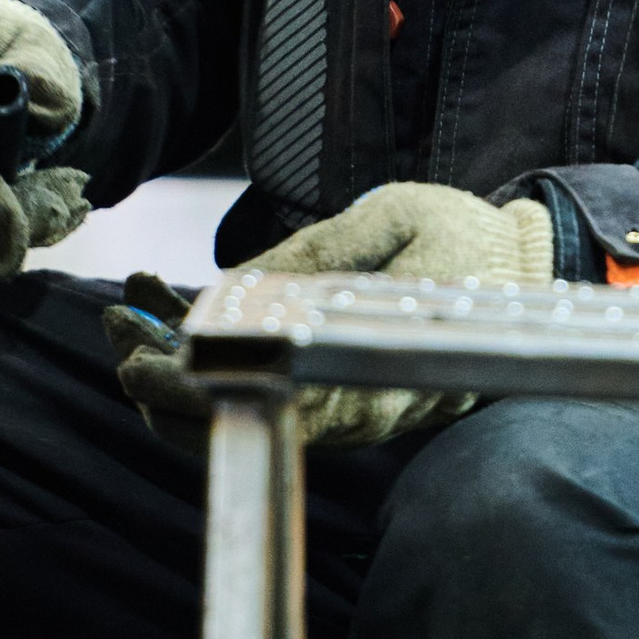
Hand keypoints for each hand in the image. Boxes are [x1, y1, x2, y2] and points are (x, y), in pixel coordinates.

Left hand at [104, 181, 553, 450]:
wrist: (526, 269)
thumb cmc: (467, 237)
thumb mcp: (397, 219)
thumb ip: (316, 256)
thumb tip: (229, 292)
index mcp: (380, 368)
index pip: (270, 401)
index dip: (196, 391)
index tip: (143, 361)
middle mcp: (358, 407)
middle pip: (241, 420)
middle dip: (161, 384)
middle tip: (113, 324)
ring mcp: (343, 406)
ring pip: (241, 412)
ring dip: (172, 372)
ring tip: (123, 311)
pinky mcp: (333, 390)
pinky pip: (258, 389)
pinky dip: (203, 357)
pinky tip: (159, 306)